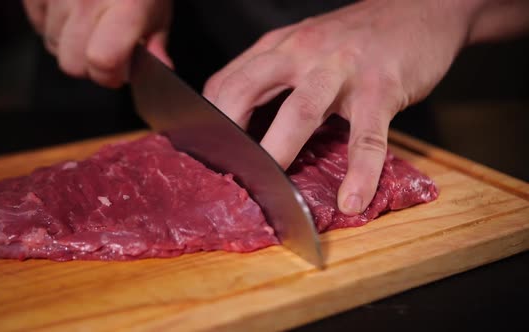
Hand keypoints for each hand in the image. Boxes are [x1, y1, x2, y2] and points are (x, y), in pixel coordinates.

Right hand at [23, 0, 171, 87]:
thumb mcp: (159, 8)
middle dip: (89, 66)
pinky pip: (36, 23)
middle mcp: (87, 0)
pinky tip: (71, 11)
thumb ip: (156, 43)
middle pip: (72, 63)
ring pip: (52, 45)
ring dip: (69, 44)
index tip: (119, 69)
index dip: (110, 75)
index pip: (102, 61)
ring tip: (89, 24)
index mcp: (124, 9)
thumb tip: (161, 69)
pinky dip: (51, 24)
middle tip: (104, 49)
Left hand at [204, 0, 481, 214]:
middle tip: (221, 176)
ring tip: (273, 191)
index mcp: (278, 47)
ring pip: (301, 112)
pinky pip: (367, 136)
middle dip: (227, 135)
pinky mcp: (382, 89)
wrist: (419, 9)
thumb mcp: (303, 43)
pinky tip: (352, 199)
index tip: (203, 155)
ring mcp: (341, 71)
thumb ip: (273, 74)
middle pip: (247, 90)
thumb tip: (242, 120)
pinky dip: (361, 171)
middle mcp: (302, 53)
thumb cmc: (355, 37)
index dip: (209, 121)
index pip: (227, 82)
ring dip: (280, 151)